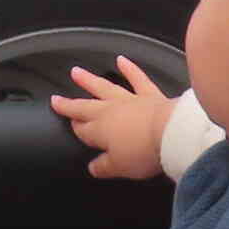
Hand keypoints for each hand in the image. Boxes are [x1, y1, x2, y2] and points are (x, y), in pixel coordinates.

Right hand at [50, 57, 175, 179]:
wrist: (171, 133)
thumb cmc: (143, 151)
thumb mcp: (120, 167)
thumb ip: (104, 167)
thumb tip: (94, 168)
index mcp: (99, 130)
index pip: (83, 129)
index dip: (76, 129)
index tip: (71, 126)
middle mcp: (110, 112)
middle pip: (85, 107)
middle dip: (70, 104)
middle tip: (57, 99)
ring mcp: (129, 100)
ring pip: (104, 88)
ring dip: (89, 81)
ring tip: (76, 72)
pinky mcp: (149, 95)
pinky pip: (137, 79)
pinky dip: (129, 69)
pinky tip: (121, 60)